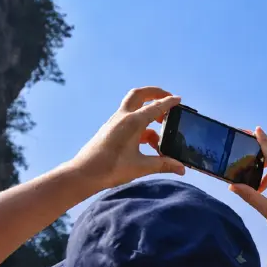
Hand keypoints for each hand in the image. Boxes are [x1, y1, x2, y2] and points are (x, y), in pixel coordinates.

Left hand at [69, 87, 185, 188]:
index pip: (155, 107)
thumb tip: (181, 168)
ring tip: (162, 131)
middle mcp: (123, 118)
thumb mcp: (141, 166)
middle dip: (154, 93)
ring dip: (149, 114)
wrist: (84, 173)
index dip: (169, 102)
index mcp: (133, 122)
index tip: (179, 99)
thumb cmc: (111, 168)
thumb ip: (163, 165)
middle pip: (139, 95)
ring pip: (135, 109)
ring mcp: (116, 123)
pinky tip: (149, 144)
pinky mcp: (111, 130)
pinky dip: (142, 127)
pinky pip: (130, 122)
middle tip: (167, 99)